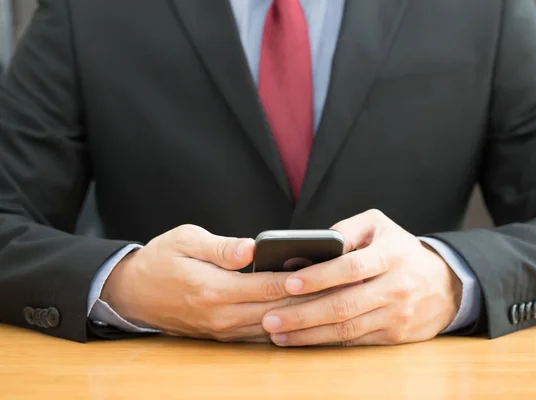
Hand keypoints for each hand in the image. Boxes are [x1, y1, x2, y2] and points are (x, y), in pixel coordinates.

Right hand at [101, 225, 316, 342]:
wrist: (132, 293)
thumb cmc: (159, 261)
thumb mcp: (184, 241)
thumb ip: (220, 247)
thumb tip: (251, 248)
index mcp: (213, 289)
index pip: (267, 286)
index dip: (298, 280)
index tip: (325, 271)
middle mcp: (221, 315)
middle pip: (276, 309)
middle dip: (310, 299)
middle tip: (340, 287)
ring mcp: (223, 329)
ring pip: (272, 326)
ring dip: (301, 315)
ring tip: (330, 300)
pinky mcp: (223, 334)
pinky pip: (260, 334)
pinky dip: (284, 325)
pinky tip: (304, 315)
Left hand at [261, 210, 462, 345]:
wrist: (445, 285)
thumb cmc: (401, 250)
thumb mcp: (379, 226)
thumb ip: (346, 230)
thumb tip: (311, 246)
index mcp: (390, 256)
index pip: (351, 268)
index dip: (319, 277)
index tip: (289, 282)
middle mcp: (395, 287)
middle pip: (344, 305)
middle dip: (303, 314)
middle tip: (270, 318)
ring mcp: (395, 315)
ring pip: (346, 328)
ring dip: (308, 334)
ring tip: (277, 333)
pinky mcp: (394, 336)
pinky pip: (355, 341)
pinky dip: (326, 342)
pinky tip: (302, 340)